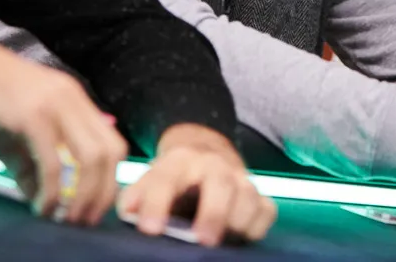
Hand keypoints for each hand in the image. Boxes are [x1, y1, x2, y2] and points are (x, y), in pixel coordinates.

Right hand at [0, 31, 127, 225]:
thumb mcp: (12, 135)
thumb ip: (30, 165)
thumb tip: (39, 199)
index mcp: (73, 99)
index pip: (112, 142)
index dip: (109, 179)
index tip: (93, 206)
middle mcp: (71, 99)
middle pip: (110, 152)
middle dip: (102, 193)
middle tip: (84, 219)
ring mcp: (54, 104)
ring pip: (92, 158)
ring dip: (84, 196)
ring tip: (66, 218)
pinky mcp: (31, 116)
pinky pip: (54, 162)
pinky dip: (53, 192)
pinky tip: (42, 207)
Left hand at [117, 124, 275, 246]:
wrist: (206, 156)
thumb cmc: (174, 180)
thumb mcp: (150, 180)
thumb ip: (136, 197)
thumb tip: (129, 213)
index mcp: (180, 161)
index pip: (166, 179)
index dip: (156, 204)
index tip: (149, 230)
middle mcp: (215, 166)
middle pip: (220, 184)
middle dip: (213, 213)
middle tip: (203, 240)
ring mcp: (241, 180)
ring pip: (248, 197)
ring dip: (237, 221)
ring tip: (224, 240)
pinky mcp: (260, 197)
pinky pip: (266, 212)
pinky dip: (256, 226)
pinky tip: (241, 236)